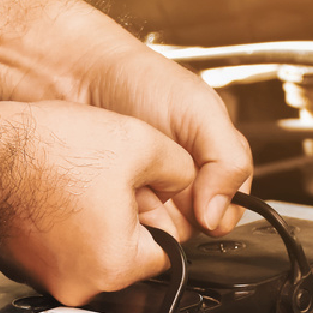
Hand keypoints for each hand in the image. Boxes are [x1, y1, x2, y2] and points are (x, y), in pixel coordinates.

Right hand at [0, 101, 196, 305]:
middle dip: (128, 221)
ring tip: (78, 187)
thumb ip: (182, 168)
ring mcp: (48, 282)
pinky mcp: (24, 270)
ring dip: (95, 225)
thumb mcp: (140, 143)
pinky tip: (55, 197)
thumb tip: (187, 180)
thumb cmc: (47, 152)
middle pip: (128, 256)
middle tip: (109, 185)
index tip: (148, 195)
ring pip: (94, 255)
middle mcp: (82, 286)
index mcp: (117, 265)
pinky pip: (60, 254)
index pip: (168, 252)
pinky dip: (63, 230)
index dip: (162, 216)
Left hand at [81, 43, 252, 235]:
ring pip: (162, 234)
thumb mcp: (201, 111)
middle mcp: (185, 185)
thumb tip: (219, 215)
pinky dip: (123, 216)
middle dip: (178, 215)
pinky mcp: (119, 207)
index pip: (230, 210)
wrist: (82, 78)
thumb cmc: (142, 84)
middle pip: (195, 229)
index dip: (218, 214)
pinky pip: (129, 230)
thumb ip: (227, 159)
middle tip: (162, 187)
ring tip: (137, 186)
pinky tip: (115, 193)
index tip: (200, 206)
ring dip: (151, 217)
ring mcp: (151, 198)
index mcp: (214, 164)